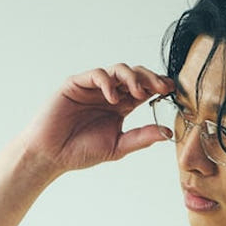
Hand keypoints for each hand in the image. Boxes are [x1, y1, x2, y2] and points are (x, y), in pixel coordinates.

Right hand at [20, 63, 174, 176]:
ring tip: (139, 93)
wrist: (52, 155)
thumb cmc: (82, 151)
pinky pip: (96, 74)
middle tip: (162, 87)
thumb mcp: (118, 146)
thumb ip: (141, 138)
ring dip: (132, 78)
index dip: (158, 87)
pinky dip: (107, 82)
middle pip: (134, 76)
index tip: (172, 90)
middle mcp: (109, 93)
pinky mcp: (76, 83)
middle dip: (150, 78)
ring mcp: (93, 87)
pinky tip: (114, 98)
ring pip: (118, 70)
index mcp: (121, 107)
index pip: (144, 90)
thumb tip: (167, 132)